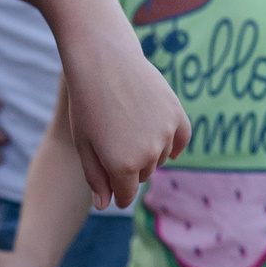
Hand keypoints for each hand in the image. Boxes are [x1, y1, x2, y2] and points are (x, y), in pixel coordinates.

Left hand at [66, 40, 189, 208]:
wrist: (103, 60)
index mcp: (122, 166)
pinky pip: (181, 140)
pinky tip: (165, 142)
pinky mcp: (176, 114)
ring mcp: (166, 134)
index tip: (113, 189)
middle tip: (113, 143)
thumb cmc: (86, 103)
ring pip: (160, 157)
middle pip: (142, 175)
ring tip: (128, 128)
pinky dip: (174, 144)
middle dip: (128, 167)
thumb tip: (106, 205)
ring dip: (148, 150)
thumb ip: (96, 177)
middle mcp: (148, 154)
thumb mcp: (83, 144)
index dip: (117, 193)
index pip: (125, 195)